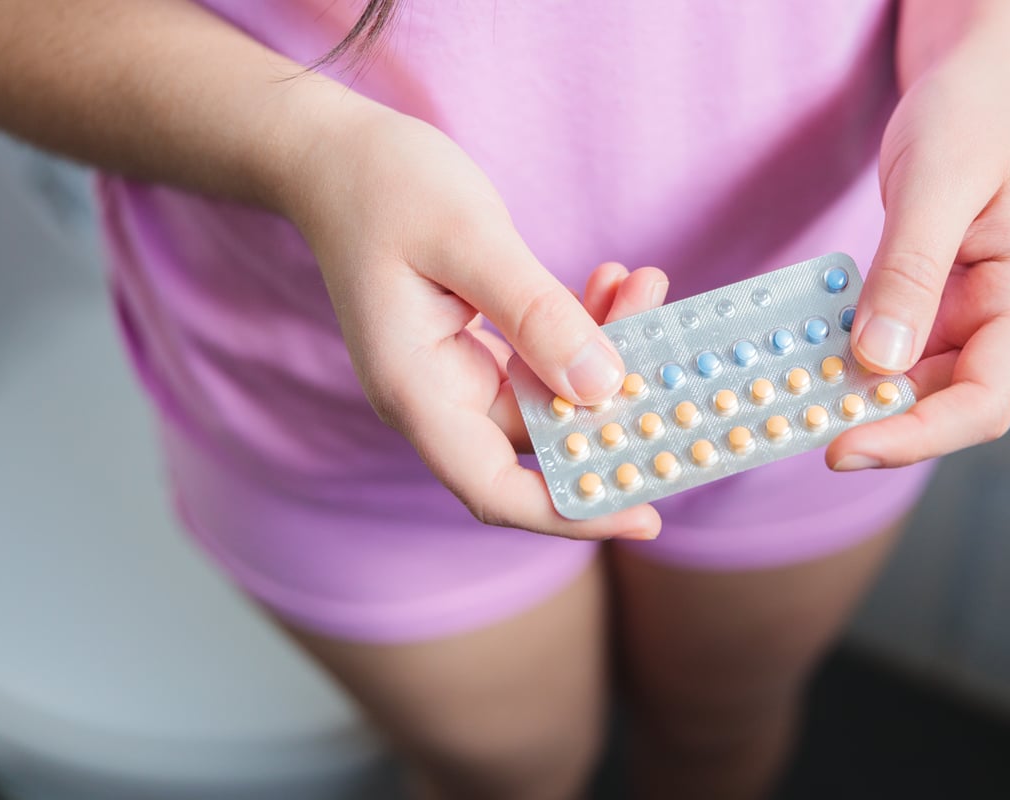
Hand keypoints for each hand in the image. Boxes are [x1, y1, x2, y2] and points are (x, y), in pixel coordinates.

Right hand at [284, 106, 665, 538]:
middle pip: (540, 443)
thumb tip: (602, 384)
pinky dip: (584, 326)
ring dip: (607, 352)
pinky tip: (615, 281)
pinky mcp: (476, 348)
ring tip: (644, 287)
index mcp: (415, 391)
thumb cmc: (383, 185)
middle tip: (675, 360)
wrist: (334, 155)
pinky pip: (546, 358)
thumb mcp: (467, 238)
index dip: (572, 511)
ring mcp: (456, 375)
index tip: (647, 516)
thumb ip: (535, 314)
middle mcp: (436, 398)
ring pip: (553, 394)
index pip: (495, 488)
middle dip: (613, 406)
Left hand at [828, 53, 1009, 470]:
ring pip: (916, 390)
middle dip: (878, 425)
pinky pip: (892, 356)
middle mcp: (1006, 322)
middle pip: (949, 408)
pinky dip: (850, 364)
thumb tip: (880, 360)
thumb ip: (910, 271)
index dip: (919, 435)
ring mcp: (970, 321)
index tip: (847, 446)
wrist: (976, 91)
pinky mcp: (933, 312)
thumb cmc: (972, 119)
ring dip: (859, 399)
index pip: (987, 398)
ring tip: (795, 399)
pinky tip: (808, 361)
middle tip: (800, 426)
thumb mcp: (938, 182)